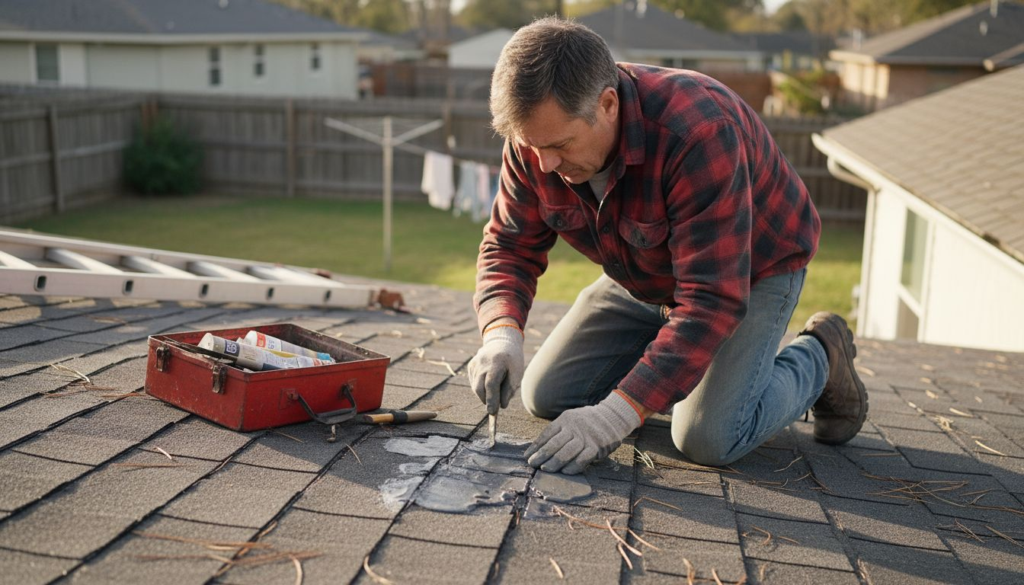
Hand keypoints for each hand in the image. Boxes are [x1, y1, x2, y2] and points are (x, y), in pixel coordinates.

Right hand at [467, 323, 523, 414]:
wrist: (502, 341)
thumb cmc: (512, 360)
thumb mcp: (517, 373)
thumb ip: (509, 390)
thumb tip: (501, 406)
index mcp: (497, 362)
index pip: (491, 384)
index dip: (491, 399)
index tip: (493, 412)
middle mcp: (482, 362)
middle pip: (479, 387)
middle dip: (486, 400)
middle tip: (494, 407)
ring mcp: (475, 363)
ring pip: (475, 387)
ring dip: (484, 394)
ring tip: (496, 388)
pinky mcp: (471, 366)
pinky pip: (474, 382)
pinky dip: (481, 388)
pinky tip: (489, 382)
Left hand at [525, 391, 641, 474]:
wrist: (612, 417)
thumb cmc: (586, 422)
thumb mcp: (571, 420)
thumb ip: (558, 431)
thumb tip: (538, 447)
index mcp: (565, 419)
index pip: (547, 434)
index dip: (536, 446)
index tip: (527, 456)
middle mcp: (574, 427)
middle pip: (555, 443)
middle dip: (542, 455)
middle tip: (532, 464)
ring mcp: (586, 437)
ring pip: (567, 452)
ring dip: (554, 462)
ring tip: (545, 469)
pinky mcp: (597, 446)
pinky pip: (583, 458)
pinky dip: (573, 466)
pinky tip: (565, 472)